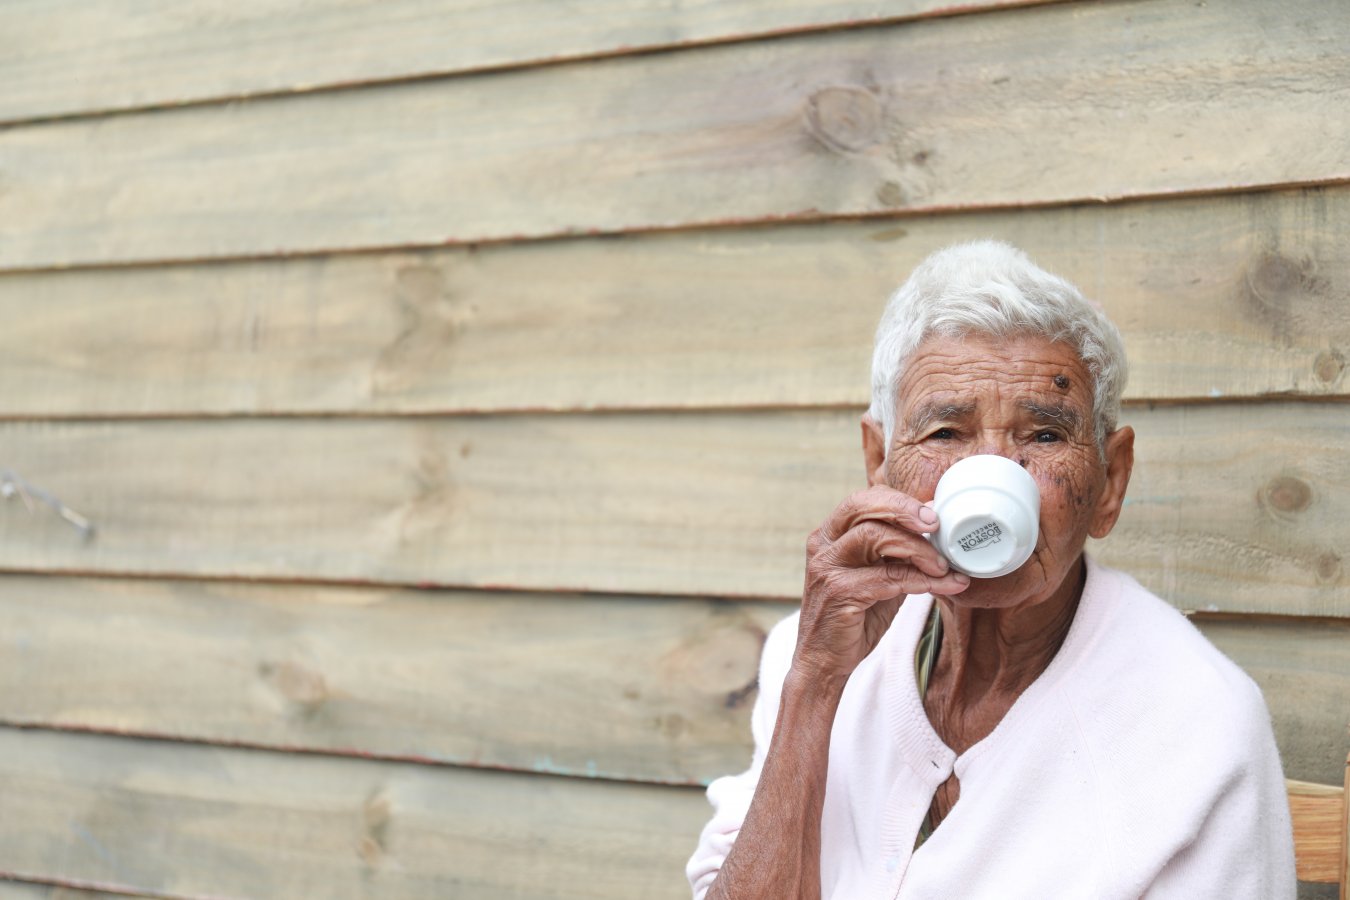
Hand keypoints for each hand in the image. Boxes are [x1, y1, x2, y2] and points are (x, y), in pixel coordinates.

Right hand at [795, 485, 968, 683]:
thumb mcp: (877, 577)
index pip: (863, 500)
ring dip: (917, 549)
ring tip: (943, 566)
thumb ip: (897, 554)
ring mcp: (827, 568)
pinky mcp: (839, 593)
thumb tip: (938, 532)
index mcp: (830, 534)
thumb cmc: (854, 617)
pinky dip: (922, 580)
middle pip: (862, 506)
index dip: (899, 500)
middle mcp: (823, 544)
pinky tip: (944, 586)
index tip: (933, 511)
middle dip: (904, 510)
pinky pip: (887, 577)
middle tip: (937, 524)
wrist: (824, 662)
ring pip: (874, 536)